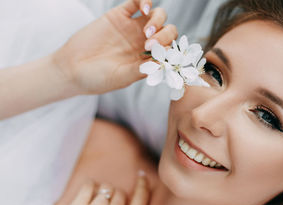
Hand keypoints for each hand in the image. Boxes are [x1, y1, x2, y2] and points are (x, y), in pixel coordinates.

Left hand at [45, 176, 149, 204]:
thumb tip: (125, 197)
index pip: (142, 197)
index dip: (143, 184)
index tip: (141, 176)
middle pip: (119, 192)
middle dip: (112, 197)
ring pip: (104, 188)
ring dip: (99, 194)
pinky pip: (88, 185)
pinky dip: (88, 187)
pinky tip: (85, 196)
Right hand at [52, 0, 177, 94]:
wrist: (71, 69)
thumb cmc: (97, 79)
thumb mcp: (123, 77)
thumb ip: (142, 69)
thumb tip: (163, 62)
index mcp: (149, 59)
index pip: (170, 49)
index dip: (171, 50)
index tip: (160, 56)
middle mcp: (143, 42)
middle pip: (167, 31)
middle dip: (165, 35)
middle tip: (150, 45)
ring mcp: (132, 28)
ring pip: (157, 15)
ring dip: (158, 20)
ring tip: (147, 31)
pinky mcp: (118, 16)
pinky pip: (135, 2)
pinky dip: (144, 1)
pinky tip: (144, 9)